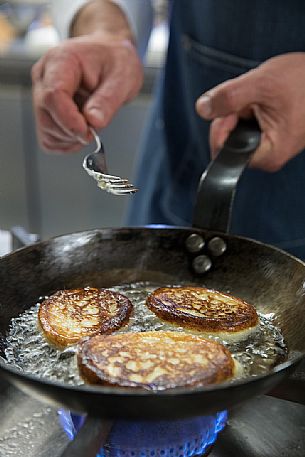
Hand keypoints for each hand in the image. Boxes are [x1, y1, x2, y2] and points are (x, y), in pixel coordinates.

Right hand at [32, 32, 142, 151]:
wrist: (110, 56)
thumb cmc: (115, 60)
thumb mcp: (122, 77)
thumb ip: (107, 100)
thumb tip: (94, 123)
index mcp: (60, 61)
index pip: (53, 96)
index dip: (70, 121)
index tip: (89, 132)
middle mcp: (44, 77)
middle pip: (47, 117)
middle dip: (73, 132)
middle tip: (96, 128)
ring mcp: (41, 94)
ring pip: (46, 132)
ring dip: (71, 138)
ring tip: (91, 123)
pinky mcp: (45, 111)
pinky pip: (49, 139)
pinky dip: (67, 142)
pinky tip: (82, 129)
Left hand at [196, 53, 304, 171]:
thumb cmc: (303, 81)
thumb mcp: (262, 83)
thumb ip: (229, 97)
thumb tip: (202, 108)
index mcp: (268, 155)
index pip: (223, 151)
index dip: (221, 126)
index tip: (235, 108)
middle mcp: (267, 158)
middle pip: (226, 142)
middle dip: (232, 116)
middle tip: (253, 99)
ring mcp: (267, 149)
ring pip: (234, 132)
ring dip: (240, 110)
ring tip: (263, 98)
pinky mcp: (268, 139)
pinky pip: (244, 126)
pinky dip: (247, 110)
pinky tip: (264, 100)